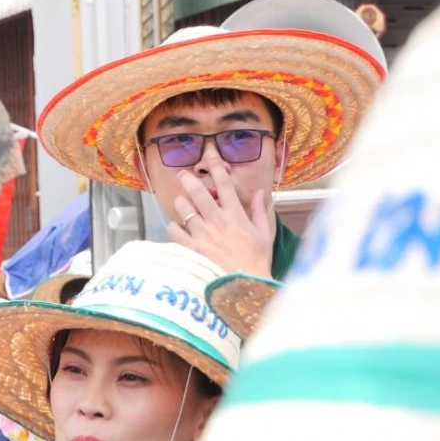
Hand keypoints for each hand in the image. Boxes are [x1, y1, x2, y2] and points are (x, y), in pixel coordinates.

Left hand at [166, 145, 275, 277]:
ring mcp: (203, 234)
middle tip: (182, 174)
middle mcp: (217, 221)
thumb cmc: (257, 261)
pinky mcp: (192, 248)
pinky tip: (177, 227)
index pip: (224, 185)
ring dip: (182, 204)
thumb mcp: (265, 235)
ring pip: (184, 208)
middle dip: (188, 180)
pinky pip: (175, 231)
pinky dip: (174, 227)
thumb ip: (260, 212)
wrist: (245, 286)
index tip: (210, 154)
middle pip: (198, 192)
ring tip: (183, 204)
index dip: (217, 166)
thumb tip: (259, 193)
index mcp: (236, 215)